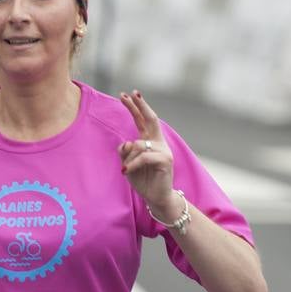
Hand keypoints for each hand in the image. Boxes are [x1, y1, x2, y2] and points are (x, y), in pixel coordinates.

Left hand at [117, 90, 178, 216]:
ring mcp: (163, 150)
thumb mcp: (128, 164)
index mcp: (150, 141)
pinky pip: (143, 157)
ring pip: (138, 144)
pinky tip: (126, 171)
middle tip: (129, 94)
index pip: (142, 120)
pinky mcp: (165, 160)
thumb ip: (125, 152)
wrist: (157, 197)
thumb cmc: (143, 181)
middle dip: (139, 105)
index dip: (135, 107)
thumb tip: (125, 143)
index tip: (125, 95)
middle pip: (150, 119)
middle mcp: (159, 143)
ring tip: (127, 170)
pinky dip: (132, 164)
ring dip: (128, 158)